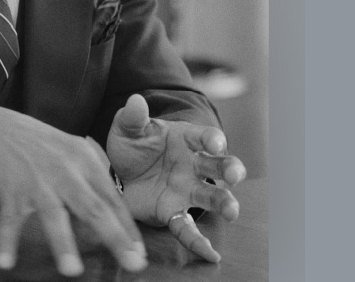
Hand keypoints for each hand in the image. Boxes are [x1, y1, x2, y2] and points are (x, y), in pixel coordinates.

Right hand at [0, 103, 148, 276]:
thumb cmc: (34, 146)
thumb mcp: (68, 156)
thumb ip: (87, 188)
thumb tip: (102, 229)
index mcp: (84, 161)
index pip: (112, 199)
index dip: (128, 229)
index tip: (139, 255)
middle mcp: (64, 170)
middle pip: (93, 208)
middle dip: (114, 237)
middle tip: (132, 264)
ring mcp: (35, 180)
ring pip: (53, 214)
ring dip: (63, 244)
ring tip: (71, 271)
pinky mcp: (8, 188)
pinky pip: (8, 220)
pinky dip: (6, 241)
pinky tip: (6, 262)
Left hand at [106, 94, 246, 262]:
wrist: (120, 170)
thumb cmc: (133, 145)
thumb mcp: (127, 128)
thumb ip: (132, 117)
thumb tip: (135, 100)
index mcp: (185, 140)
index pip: (205, 137)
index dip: (212, 139)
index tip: (215, 143)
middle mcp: (193, 165)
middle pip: (218, 166)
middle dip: (230, 169)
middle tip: (234, 175)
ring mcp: (187, 190)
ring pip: (211, 197)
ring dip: (224, 203)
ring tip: (232, 212)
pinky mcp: (173, 212)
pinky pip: (187, 229)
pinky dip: (198, 242)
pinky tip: (210, 253)